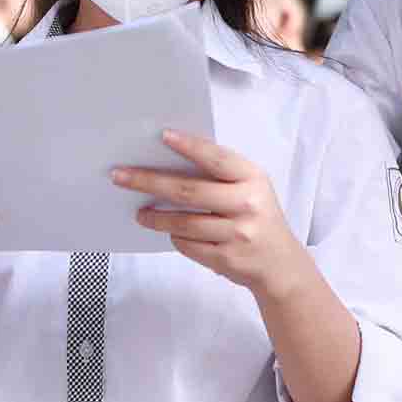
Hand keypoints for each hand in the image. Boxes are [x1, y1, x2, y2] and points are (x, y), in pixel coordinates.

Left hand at [115, 130, 306, 293]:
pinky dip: (175, 237)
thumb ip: (221, 176)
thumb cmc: (257, 217)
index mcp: (253, 179)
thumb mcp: (250, 189)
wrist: (280, 264)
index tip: (162, 136)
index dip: (190, 146)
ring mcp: (237, 234)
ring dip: (156, 217)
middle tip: (121, 176)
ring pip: (184, 223)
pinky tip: (170, 232)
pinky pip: (188, 246)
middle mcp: (247, 205)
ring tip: (140, 213)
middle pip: (190, 191)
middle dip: (150, 182)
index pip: (217, 159)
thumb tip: (169, 161)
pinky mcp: (226, 259)